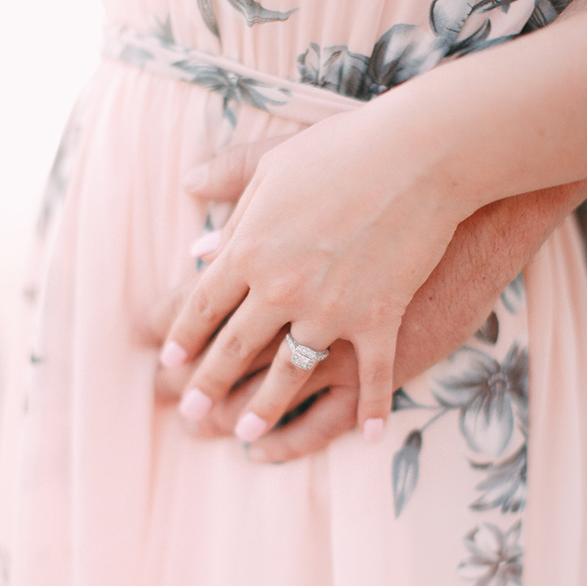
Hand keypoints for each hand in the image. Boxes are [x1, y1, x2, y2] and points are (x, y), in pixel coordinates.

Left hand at [158, 100, 475, 443]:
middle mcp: (281, 288)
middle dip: (207, 383)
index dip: (181, 336)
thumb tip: (192, 215)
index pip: (201, 305)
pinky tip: (369, 437)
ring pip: (289, 374)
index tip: (167, 361)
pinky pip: (372, 378)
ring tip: (245, 434)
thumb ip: (230, 192)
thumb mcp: (273, 162)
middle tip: (188, 411)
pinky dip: (372, 409)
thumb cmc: (344, 148)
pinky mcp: (379, 320)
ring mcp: (331, 311)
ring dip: (265, 408)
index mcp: (249, 249)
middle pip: (234, 347)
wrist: (419, 154)